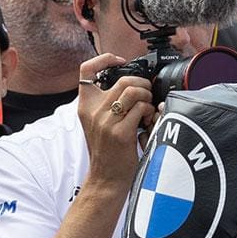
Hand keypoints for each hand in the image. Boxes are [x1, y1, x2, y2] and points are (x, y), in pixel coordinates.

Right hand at [79, 55, 154, 188]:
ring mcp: (106, 121)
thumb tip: (131, 86)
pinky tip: (149, 121)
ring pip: (134, 91)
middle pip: (123, 79)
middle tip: (147, 96)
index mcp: (85, 105)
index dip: (104, 59)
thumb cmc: (108, 151)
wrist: (106, 178)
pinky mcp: (120, 132)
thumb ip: (107, 104)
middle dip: (142, 84)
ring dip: (148, 97)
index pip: (86, 70)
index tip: (119, 60)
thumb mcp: (99, 123)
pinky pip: (141, 109)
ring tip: (148, 110)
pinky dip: (151, 111)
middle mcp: (93, 111)